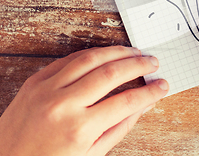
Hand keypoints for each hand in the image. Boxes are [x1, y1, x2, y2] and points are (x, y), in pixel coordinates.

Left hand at [0, 46, 168, 155]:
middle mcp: (64, 104)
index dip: (150, 91)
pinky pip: (69, 59)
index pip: (127, 101)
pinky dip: (91, 54)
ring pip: (91, 58)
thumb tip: (144, 105)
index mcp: (80, 129)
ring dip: (118, 52)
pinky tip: (105, 54)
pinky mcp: (35, 80)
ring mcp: (47, 89)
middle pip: (112, 73)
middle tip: (153, 63)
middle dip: (138, 65)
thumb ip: (120, 127)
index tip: (162, 86)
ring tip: (134, 52)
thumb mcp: (90, 154)